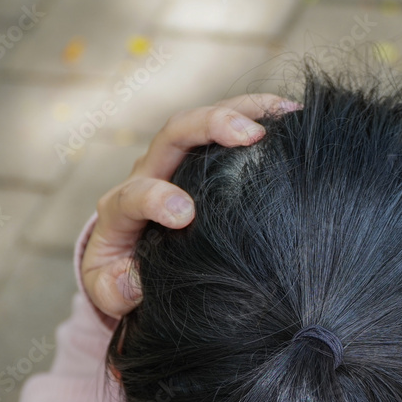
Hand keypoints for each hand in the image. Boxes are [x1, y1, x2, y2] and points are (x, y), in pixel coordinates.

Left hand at [80, 94, 299, 317]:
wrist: (125, 255)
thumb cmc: (120, 276)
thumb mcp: (109, 290)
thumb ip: (116, 289)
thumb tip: (137, 283)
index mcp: (122, 208)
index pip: (135, 193)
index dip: (157, 197)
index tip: (185, 215)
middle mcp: (149, 172)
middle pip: (173, 134)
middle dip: (210, 127)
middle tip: (251, 135)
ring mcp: (176, 161)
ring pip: (204, 120)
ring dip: (242, 111)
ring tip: (286, 112)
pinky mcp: (201, 158)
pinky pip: (227, 126)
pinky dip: (258, 116)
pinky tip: (292, 116)